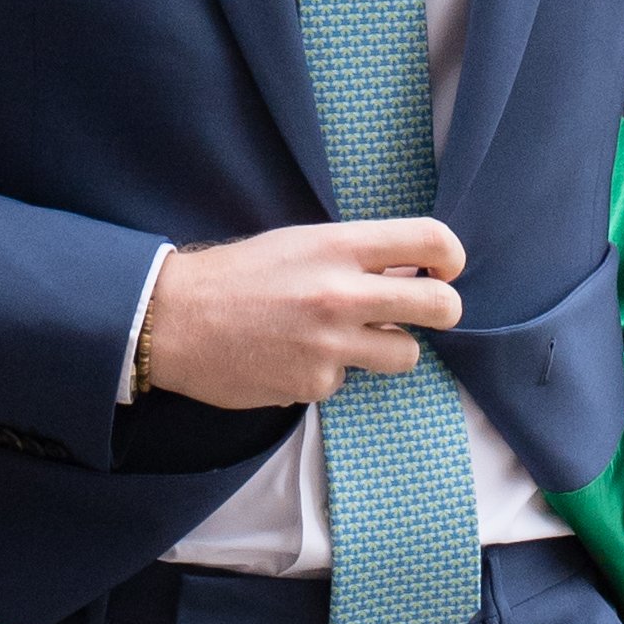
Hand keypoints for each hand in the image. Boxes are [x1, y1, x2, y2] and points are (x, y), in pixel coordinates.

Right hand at [141, 218, 463, 409]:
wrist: (172, 320)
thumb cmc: (238, 276)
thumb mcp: (299, 244)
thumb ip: (356, 256)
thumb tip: (414, 272)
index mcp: (338, 246)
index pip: (430, 239)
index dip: (451, 257)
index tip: (444, 269)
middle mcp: (341, 294)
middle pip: (441, 307)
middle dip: (444, 311)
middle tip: (427, 312)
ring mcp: (330, 345)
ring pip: (406, 354)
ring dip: (388, 347)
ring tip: (347, 336)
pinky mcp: (313, 385)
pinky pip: (347, 380)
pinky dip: (328, 372)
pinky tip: (292, 356)